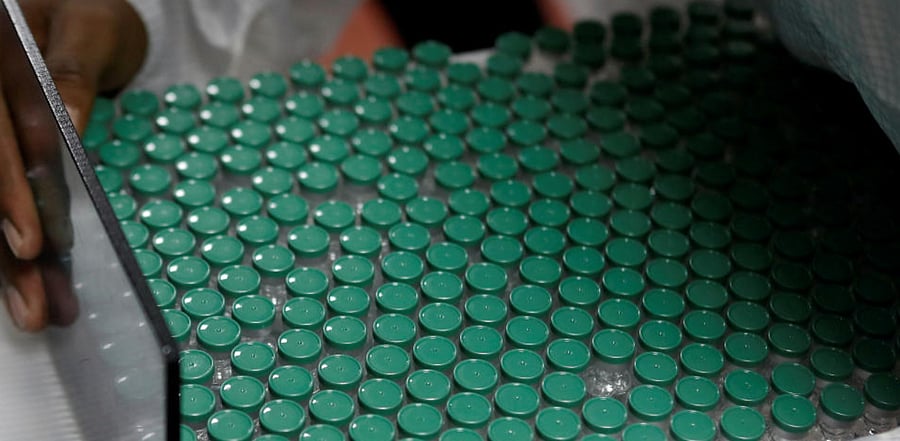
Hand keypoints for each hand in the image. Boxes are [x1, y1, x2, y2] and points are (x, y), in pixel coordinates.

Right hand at [1, 0, 146, 330]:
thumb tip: (68, 123)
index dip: (7, 191)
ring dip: (4, 263)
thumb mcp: (90, 29)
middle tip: (34, 304)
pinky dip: (8, 247)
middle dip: (6, 247)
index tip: (31, 243)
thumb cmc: (88, 19)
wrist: (81, 20)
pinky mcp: (0, 155)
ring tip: (33, 313)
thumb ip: (73, 71)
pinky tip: (25, 286)